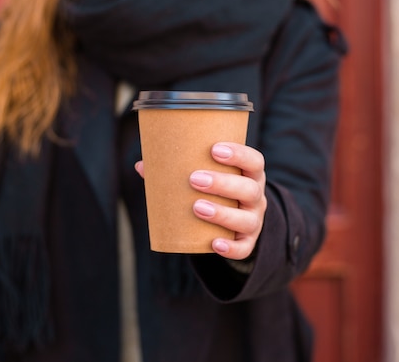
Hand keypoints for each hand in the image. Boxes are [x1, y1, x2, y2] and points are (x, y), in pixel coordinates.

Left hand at [135, 142, 266, 259]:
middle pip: (249, 189)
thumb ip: (178, 170)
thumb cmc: (215, 191)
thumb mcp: (206, 177)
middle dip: (223, 183)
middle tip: (194, 179)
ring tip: (197, 207)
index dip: (239, 154)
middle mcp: (256, 197)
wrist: (234, 223)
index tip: (214, 149)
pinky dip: (231, 247)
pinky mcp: (248, 242)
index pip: (254, 161)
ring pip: (247, 219)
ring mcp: (254, 220)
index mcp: (249, 174)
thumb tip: (142, 165)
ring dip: (223, 213)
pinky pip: (244, 248)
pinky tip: (214, 243)